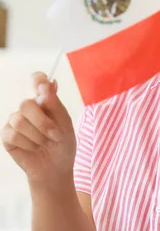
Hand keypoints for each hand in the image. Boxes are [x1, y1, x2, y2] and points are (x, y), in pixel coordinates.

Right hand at [1, 72, 76, 187]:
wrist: (56, 168)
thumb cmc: (63, 144)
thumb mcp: (65, 123)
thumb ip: (55, 104)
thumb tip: (51, 81)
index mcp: (45, 101)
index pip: (38, 80)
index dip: (38, 80)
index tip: (43, 86)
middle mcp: (28, 109)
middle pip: (26, 103)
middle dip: (43, 122)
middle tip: (55, 135)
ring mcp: (16, 121)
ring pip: (19, 120)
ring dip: (37, 135)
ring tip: (46, 143)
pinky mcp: (7, 136)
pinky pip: (12, 134)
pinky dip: (28, 144)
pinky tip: (34, 148)